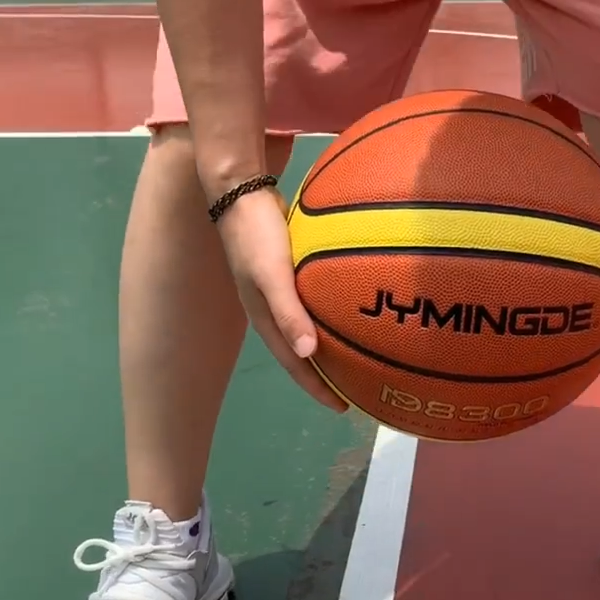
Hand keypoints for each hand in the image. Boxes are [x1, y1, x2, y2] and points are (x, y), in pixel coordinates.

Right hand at [216, 191, 348, 412]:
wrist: (240, 191)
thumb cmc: (255, 236)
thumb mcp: (272, 275)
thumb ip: (289, 313)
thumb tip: (311, 354)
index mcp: (266, 318)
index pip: (295, 364)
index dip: (317, 388)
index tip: (344, 408)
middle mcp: (273, 309)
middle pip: (303, 352)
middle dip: (327, 374)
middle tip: (358, 389)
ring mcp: (280, 290)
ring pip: (309, 328)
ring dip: (331, 346)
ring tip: (359, 357)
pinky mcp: (289, 270)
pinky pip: (315, 302)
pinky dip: (332, 313)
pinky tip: (352, 307)